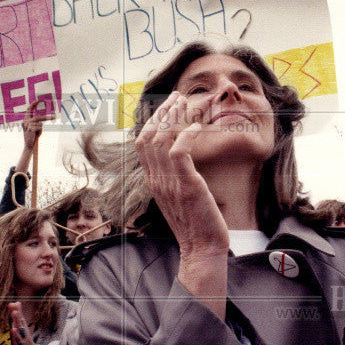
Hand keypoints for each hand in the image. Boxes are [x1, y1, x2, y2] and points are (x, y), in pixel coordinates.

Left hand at [8, 302, 39, 344]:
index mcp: (22, 325)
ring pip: (20, 327)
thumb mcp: (21, 326)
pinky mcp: (21, 344)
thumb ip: (18, 315)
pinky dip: (16, 334)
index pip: (20, 316)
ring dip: (17, 320)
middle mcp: (24, 329)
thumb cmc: (24, 338)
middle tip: (14, 305)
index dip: (16, 309)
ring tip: (14, 313)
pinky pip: (18, 338)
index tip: (11, 303)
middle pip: (20, 320)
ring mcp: (23, 336)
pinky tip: (13, 329)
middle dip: (17, 312)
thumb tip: (16, 302)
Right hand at [21, 100, 52, 149]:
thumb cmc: (33, 136)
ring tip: (37, 134)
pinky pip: (40, 127)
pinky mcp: (31, 128)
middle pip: (39, 117)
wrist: (29, 145)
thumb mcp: (35, 127)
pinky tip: (36, 135)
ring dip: (41, 129)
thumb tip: (44, 117)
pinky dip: (40, 132)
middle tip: (54, 117)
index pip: (29, 109)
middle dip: (47, 118)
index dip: (33, 104)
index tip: (38, 100)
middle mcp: (25, 121)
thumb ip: (37, 122)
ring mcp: (28, 125)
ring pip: (40, 123)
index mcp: (25, 120)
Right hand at [135, 91, 227, 257]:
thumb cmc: (195, 224)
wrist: (202, 249)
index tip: (166, 106)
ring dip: (175, 117)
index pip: (143, 143)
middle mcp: (156, 179)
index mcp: (153, 181)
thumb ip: (174, 178)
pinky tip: (198, 127)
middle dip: (163, 112)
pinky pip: (180, 152)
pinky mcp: (186, 185)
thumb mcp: (178, 197)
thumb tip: (179, 159)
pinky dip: (187, 135)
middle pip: (150, 136)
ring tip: (187, 102)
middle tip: (177, 95)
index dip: (153, 121)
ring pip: (163, 139)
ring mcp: (169, 182)